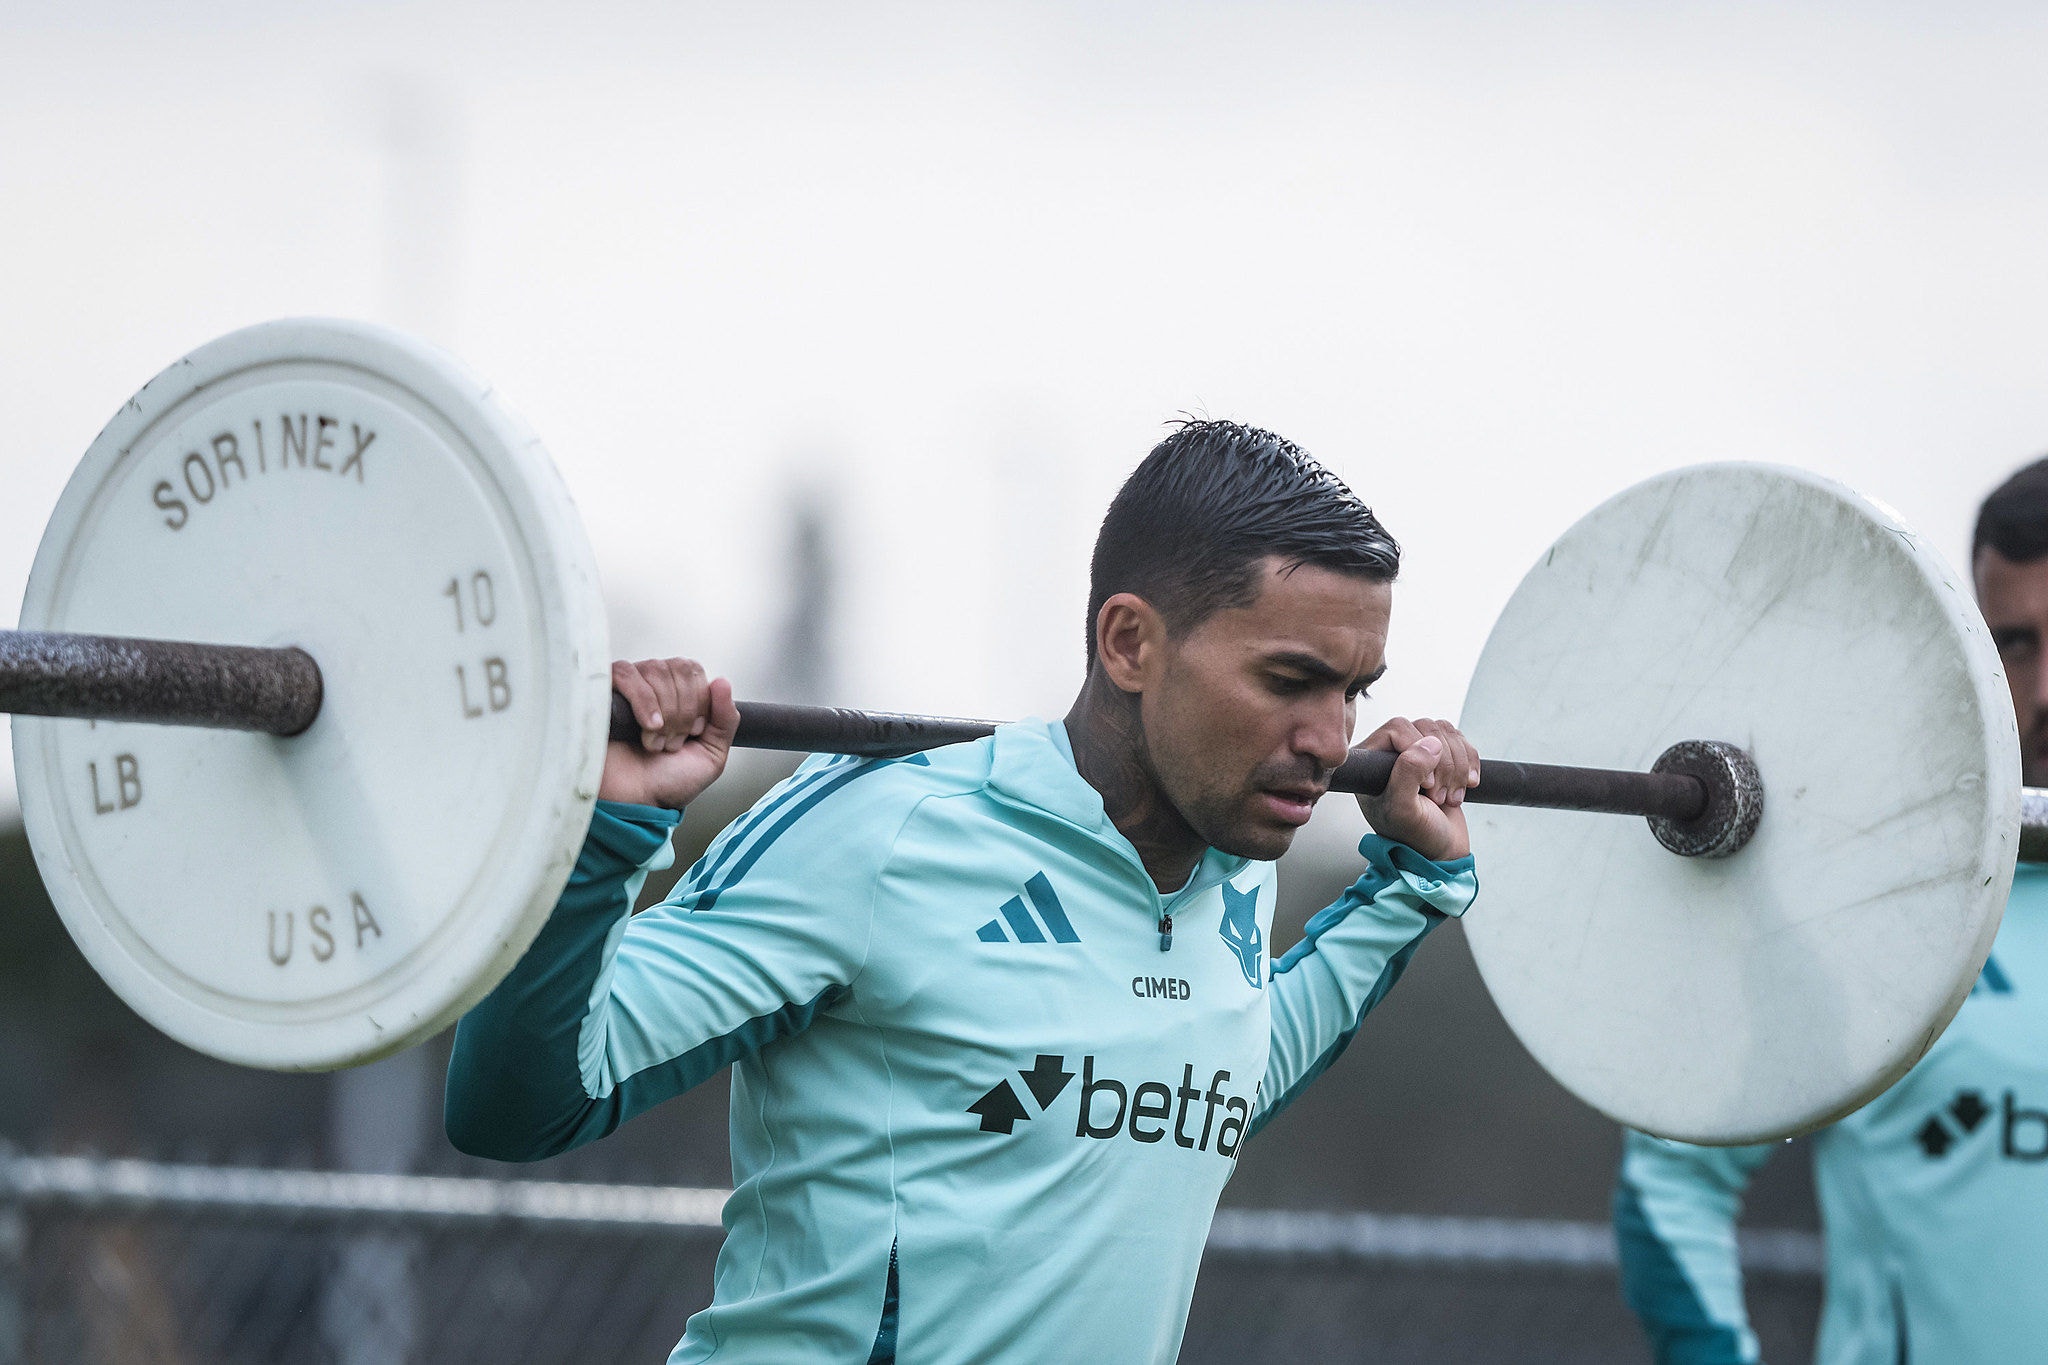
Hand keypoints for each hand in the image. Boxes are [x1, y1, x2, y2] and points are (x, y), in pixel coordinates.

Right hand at [599, 658, 739, 809]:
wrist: (635, 803)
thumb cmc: (666, 783)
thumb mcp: (711, 755)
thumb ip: (726, 720)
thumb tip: (722, 681)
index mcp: (678, 696)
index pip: (694, 670)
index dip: (699, 701)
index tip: (693, 733)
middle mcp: (653, 686)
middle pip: (679, 668)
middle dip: (683, 710)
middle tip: (673, 742)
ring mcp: (627, 687)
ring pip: (656, 669)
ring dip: (664, 712)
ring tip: (656, 742)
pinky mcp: (603, 692)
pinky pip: (626, 674)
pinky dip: (644, 701)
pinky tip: (649, 727)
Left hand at [1353, 717, 1479, 861]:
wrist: (1441, 851)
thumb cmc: (1414, 836)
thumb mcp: (1403, 810)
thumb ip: (1407, 774)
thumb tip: (1430, 744)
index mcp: (1371, 762)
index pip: (1397, 727)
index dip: (1417, 749)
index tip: (1426, 785)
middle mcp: (1392, 752)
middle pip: (1425, 727)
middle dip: (1442, 763)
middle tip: (1439, 797)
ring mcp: (1418, 752)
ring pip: (1445, 731)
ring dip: (1457, 765)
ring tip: (1450, 796)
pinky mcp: (1441, 756)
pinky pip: (1460, 740)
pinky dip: (1470, 763)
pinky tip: (1467, 785)